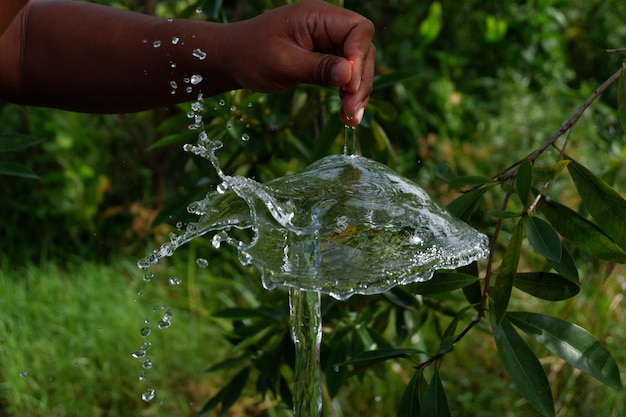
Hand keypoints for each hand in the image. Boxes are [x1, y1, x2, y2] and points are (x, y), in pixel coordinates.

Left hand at [218, 0, 374, 124]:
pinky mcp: (325, 59)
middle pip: (363, 50)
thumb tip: (349, 75)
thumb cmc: (250, 55)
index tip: (349, 85)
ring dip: (358, 92)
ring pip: (358, 66)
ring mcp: (327, 43)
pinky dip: (348, 95)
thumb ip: (316, 68)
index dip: (359, 57)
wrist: (232, 59)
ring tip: (351, 119)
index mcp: (317, 16)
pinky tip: (346, 115)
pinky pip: (346, 76)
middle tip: (352, 112)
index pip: (357, 30)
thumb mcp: (282, 63)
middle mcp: (327, 26)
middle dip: (360, 82)